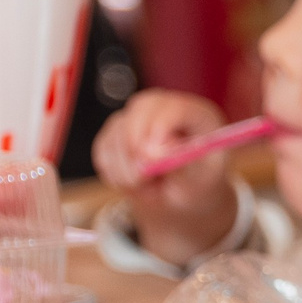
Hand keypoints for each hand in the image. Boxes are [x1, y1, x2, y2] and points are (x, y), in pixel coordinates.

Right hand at [91, 90, 240, 265]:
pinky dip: (115, 173)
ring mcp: (137, 117)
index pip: (175, 107)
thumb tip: (152, 154)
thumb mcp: (198, 181)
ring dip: (127, 169)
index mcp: (198, 115)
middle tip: (141, 179)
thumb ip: (179, 166)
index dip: (159, 126)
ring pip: (117, 133)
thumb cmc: (196, 185)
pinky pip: (103, 150)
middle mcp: (166, 109)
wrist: (180, 195)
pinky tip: (135, 184)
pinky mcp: (114, 132)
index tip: (152, 157)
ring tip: (150, 189)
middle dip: (135, 145)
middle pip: (140, 109)